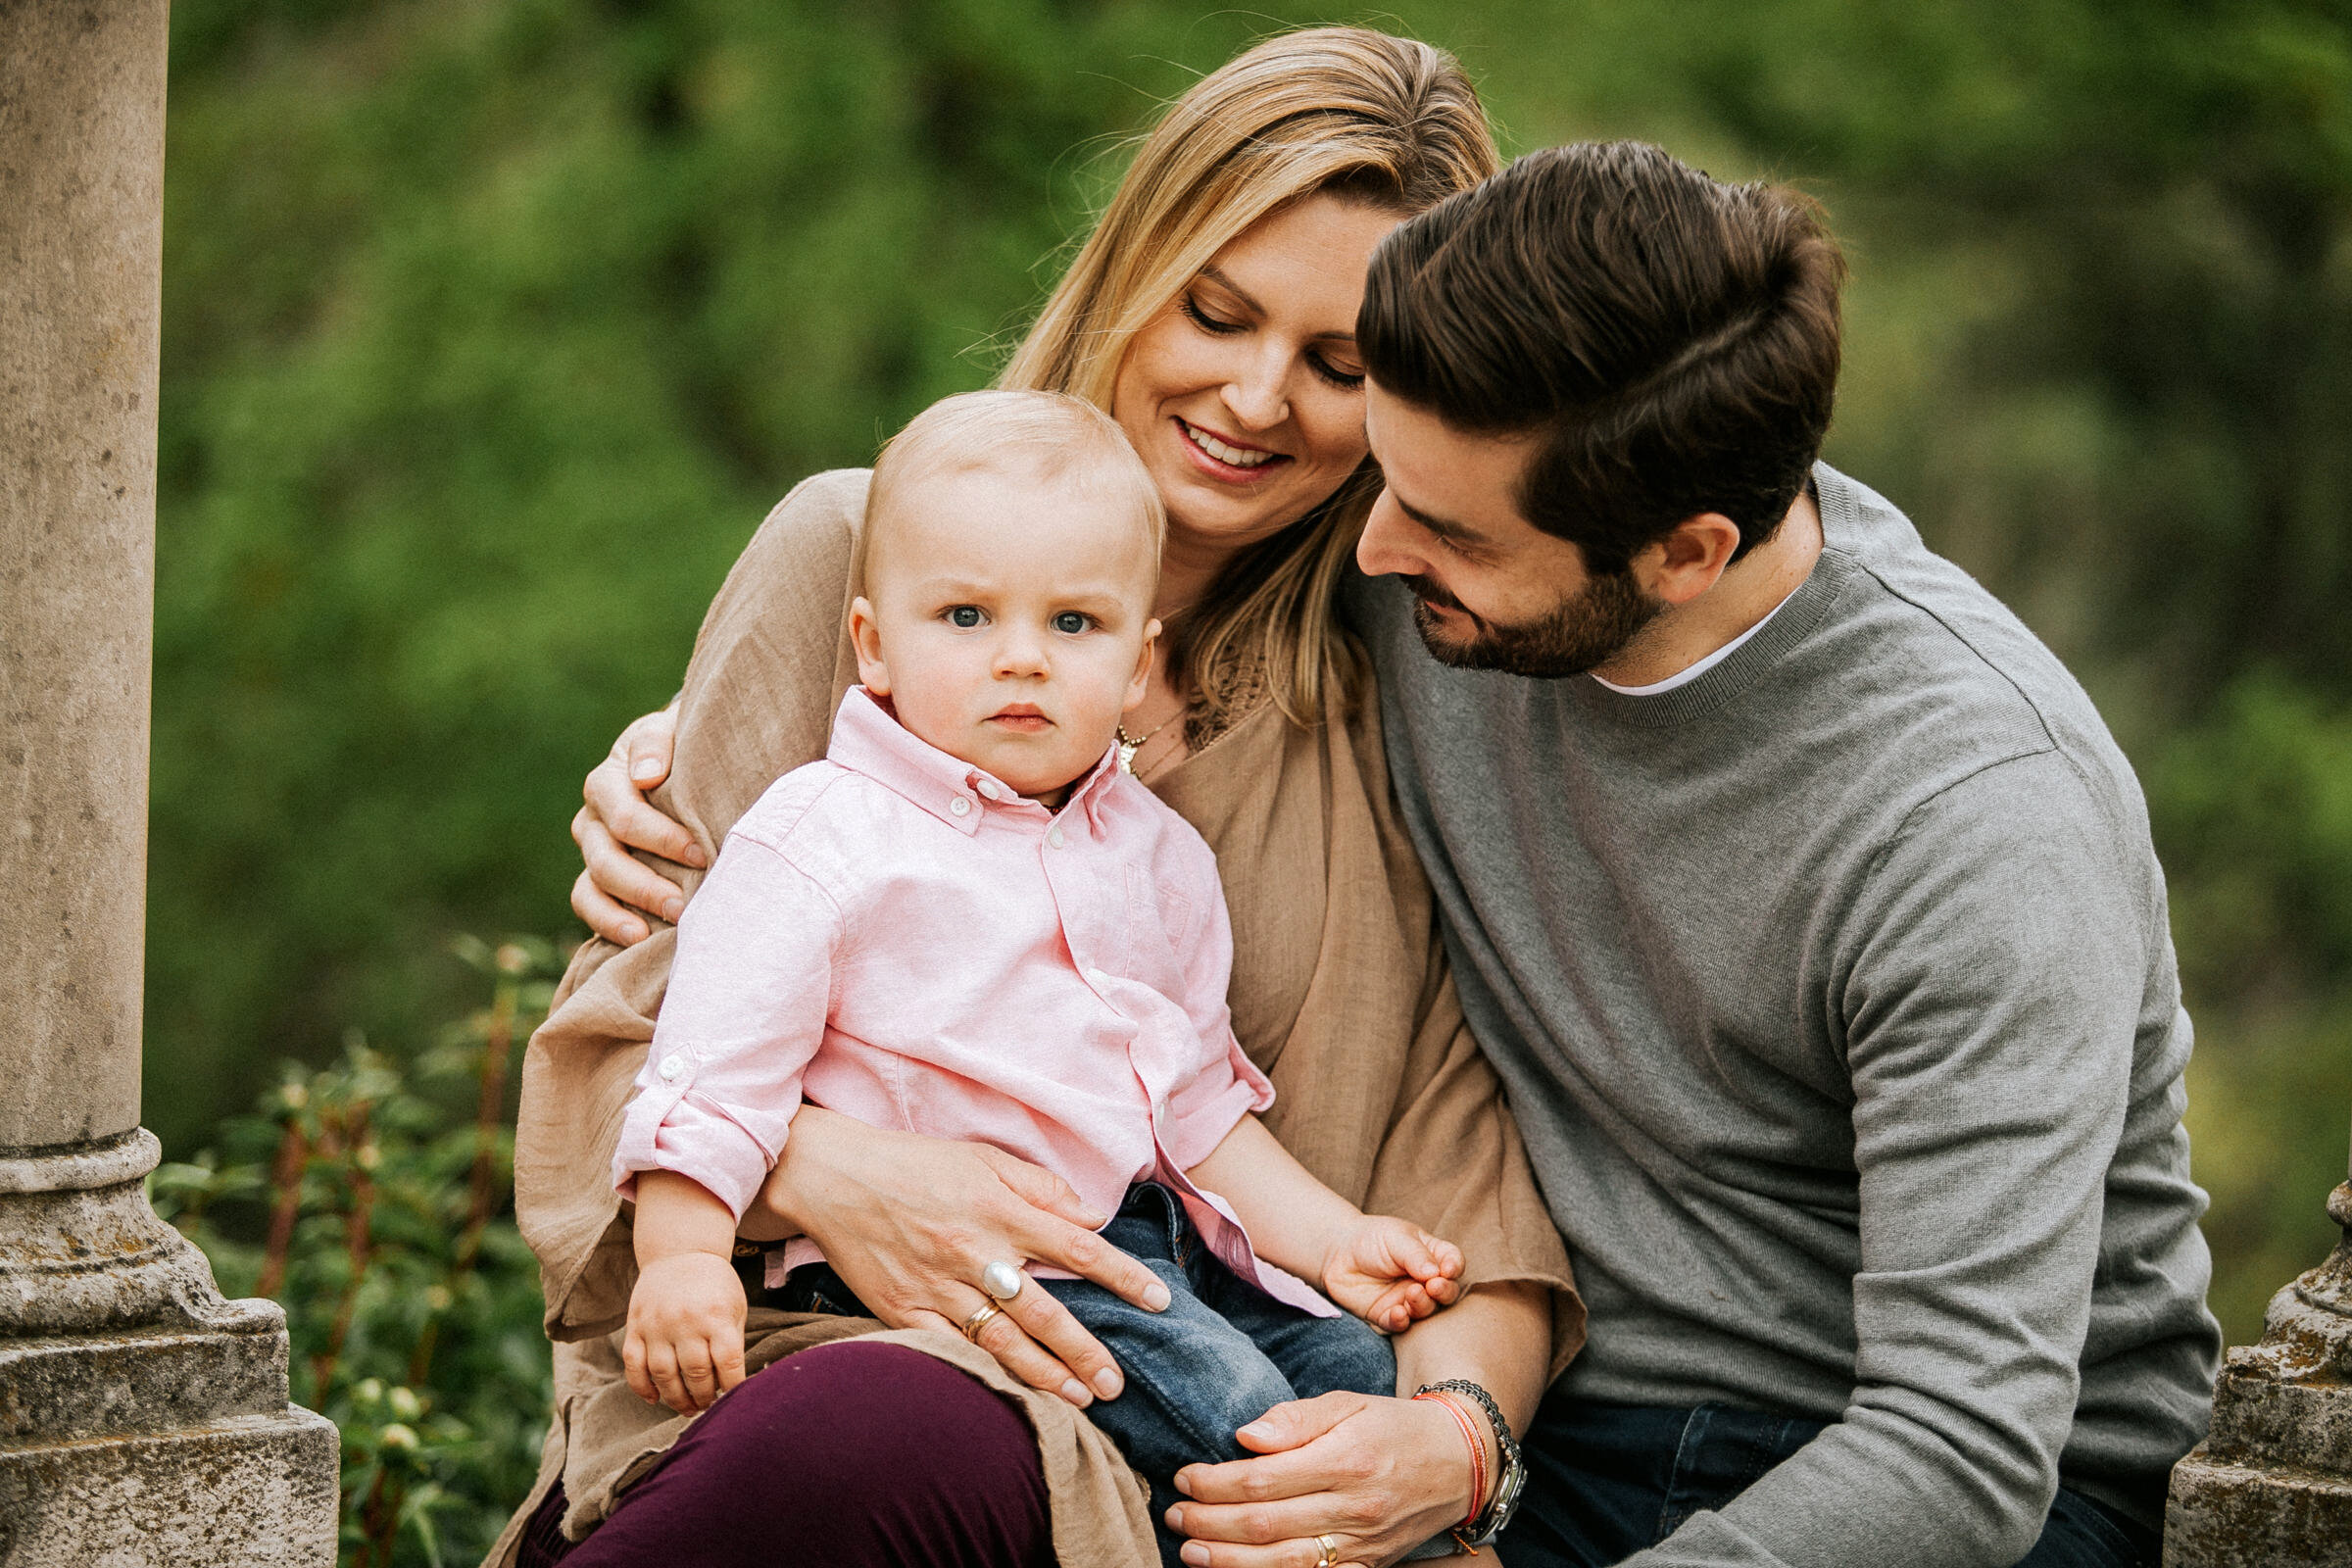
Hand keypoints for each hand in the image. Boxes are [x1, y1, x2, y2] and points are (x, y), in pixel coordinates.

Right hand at [569, 702, 704, 944]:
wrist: (688, 761)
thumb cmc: (687, 747)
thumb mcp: (675, 730)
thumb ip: (658, 743)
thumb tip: (645, 776)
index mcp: (609, 780)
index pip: (624, 815)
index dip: (661, 838)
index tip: (701, 854)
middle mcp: (594, 818)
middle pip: (605, 857)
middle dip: (645, 885)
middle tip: (685, 905)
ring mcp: (594, 850)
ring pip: (592, 886)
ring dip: (625, 911)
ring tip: (658, 930)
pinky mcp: (600, 877)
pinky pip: (589, 904)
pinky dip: (608, 923)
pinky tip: (639, 939)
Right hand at [623, 1251, 747, 1414]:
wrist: (680, 1252)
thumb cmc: (714, 1285)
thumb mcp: (735, 1306)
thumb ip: (732, 1343)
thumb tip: (734, 1384)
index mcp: (716, 1315)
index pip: (728, 1362)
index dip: (733, 1387)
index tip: (735, 1399)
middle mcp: (685, 1321)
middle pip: (695, 1373)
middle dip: (705, 1397)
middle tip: (709, 1405)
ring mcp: (656, 1324)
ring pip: (663, 1375)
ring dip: (676, 1399)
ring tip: (688, 1408)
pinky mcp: (635, 1326)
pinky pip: (633, 1365)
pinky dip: (642, 1387)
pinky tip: (655, 1399)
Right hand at [760, 1106, 1172, 1407]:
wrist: (835, 1178)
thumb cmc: (917, 1165)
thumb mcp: (985, 1159)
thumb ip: (1042, 1188)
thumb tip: (1093, 1217)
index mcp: (1000, 1210)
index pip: (1078, 1249)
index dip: (1123, 1276)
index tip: (1159, 1301)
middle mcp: (975, 1252)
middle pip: (1044, 1311)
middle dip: (1086, 1351)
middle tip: (1117, 1382)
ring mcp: (939, 1287)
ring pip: (1002, 1341)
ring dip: (1045, 1374)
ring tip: (1080, 1398)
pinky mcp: (904, 1311)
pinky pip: (951, 1350)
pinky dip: (984, 1373)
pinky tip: (1011, 1394)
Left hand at [1164, 1391, 1480, 1567]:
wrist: (1458, 1463)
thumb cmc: (1394, 1426)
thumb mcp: (1349, 1403)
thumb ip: (1296, 1419)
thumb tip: (1246, 1436)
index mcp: (1344, 1460)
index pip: (1263, 1479)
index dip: (1215, 1482)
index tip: (1185, 1476)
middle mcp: (1353, 1508)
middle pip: (1266, 1524)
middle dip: (1210, 1523)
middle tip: (1174, 1516)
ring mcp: (1361, 1544)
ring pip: (1284, 1562)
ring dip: (1229, 1561)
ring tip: (1191, 1552)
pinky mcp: (1366, 1565)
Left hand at [1321, 1217, 1464, 1333]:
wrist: (1337, 1252)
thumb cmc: (1371, 1239)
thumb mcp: (1396, 1238)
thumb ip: (1417, 1255)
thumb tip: (1437, 1273)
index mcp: (1432, 1256)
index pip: (1453, 1263)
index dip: (1454, 1267)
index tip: (1447, 1270)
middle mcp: (1424, 1281)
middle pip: (1446, 1292)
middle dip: (1444, 1291)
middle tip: (1433, 1286)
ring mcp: (1407, 1299)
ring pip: (1426, 1310)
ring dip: (1423, 1305)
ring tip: (1411, 1293)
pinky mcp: (1387, 1315)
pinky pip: (1400, 1324)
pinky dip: (1401, 1321)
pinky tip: (1398, 1313)